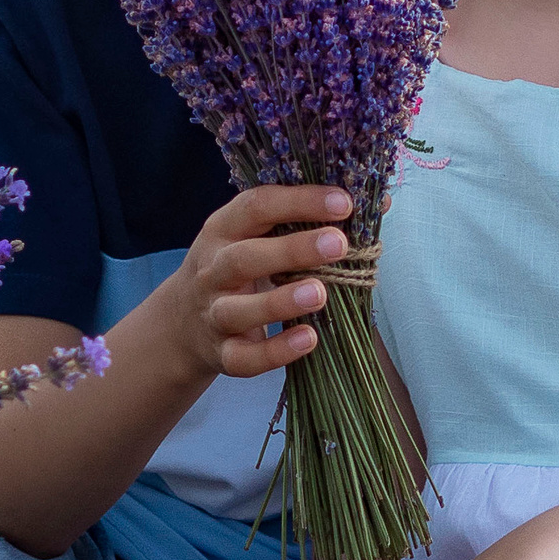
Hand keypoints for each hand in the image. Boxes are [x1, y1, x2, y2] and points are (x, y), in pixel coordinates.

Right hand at [165, 184, 353, 381]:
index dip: (299, 201)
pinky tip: (309, 340)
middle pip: (244, 258)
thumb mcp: (257, 237)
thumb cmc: (238, 267)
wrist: (182, 323)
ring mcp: (213, 314)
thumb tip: (377, 202)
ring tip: (320, 294)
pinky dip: (276, 352)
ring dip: (280, 302)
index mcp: (223, 230)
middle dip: (292, 249)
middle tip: (339, 244)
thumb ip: (307, 219)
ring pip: (239, 310)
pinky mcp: (221, 354)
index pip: (256, 206)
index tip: (343, 202)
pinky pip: (244, 357)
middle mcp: (213, 270)